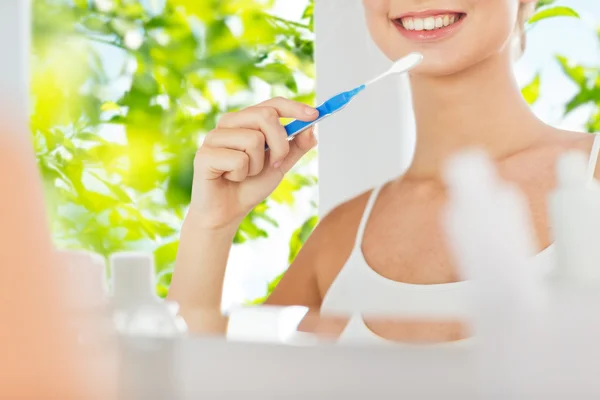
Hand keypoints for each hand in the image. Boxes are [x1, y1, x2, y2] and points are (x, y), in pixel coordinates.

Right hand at [190, 97, 318, 228]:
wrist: (227, 212)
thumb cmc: (250, 185)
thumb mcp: (280, 164)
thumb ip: (296, 146)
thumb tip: (312, 127)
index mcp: (246, 121)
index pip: (273, 104)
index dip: (294, 108)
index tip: (315, 115)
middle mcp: (229, 123)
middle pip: (265, 116)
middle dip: (280, 144)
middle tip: (274, 163)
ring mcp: (214, 137)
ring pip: (253, 140)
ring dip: (257, 165)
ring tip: (245, 174)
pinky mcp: (204, 155)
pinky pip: (238, 160)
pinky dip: (241, 175)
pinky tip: (230, 179)